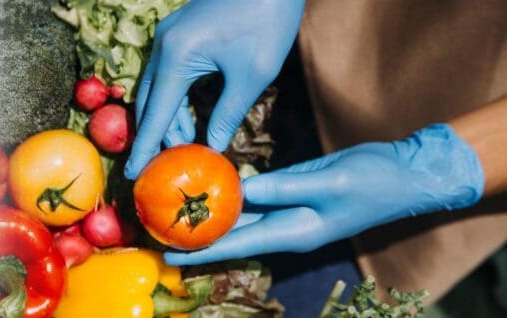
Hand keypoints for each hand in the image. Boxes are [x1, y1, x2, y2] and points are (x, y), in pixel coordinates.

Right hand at [125, 0, 304, 178]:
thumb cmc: (268, 20)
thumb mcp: (252, 74)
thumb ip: (228, 114)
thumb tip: (212, 148)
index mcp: (177, 57)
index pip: (155, 114)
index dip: (146, 147)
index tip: (132, 174)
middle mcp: (163, 46)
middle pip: (149, 101)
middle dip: (157, 134)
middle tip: (166, 167)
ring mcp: (168, 36)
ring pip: (157, 87)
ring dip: (168, 117)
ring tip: (185, 146)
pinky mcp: (178, 32)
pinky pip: (166, 73)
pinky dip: (174, 98)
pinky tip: (188, 118)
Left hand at [164, 124, 484, 264]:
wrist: (405, 174)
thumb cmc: (373, 181)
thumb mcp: (328, 182)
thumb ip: (283, 186)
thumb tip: (240, 188)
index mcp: (293, 232)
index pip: (237, 244)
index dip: (202, 250)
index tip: (169, 254)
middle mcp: (285, 227)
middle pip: (231, 235)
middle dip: (196, 235)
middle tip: (158, 229)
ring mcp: (288, 211)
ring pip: (239, 216)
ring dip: (208, 214)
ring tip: (172, 209)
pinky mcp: (290, 192)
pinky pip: (252, 196)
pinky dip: (229, 192)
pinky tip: (206, 185)